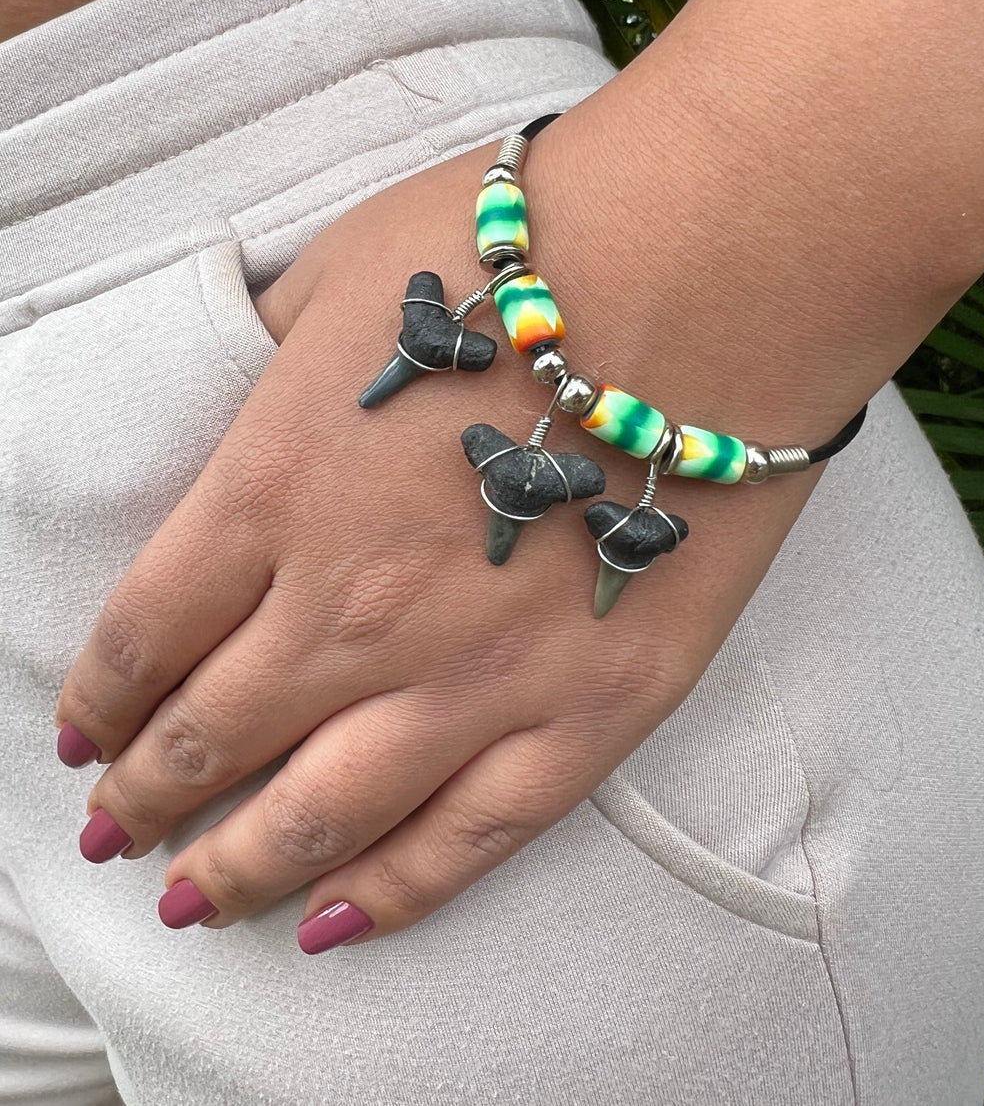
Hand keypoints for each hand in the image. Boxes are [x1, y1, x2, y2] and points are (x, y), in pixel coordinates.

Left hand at [54, 129, 820, 952]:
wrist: (713, 265)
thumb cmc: (527, 247)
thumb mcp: (349, 275)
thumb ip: (271, 357)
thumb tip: (241, 397)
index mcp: (277, 487)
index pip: (147, 629)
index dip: (99, 696)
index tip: (79, 734)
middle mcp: (352, 605)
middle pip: (211, 737)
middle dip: (146, 794)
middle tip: (115, 832)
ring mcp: (473, 672)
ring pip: (319, 814)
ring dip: (236, 867)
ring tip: (192, 899)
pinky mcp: (590, 707)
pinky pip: (470, 837)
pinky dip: (390, 894)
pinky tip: (333, 926)